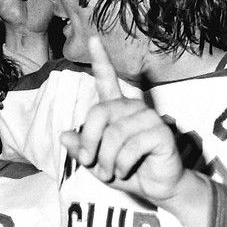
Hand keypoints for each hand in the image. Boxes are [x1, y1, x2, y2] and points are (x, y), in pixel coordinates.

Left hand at [60, 36, 185, 204]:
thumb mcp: (96, 162)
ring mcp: (149, 118)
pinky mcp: (161, 132)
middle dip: (89, 143)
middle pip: (99, 112)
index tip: (93, 38)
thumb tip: (64, 135)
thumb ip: (81, 149)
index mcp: (118, 110)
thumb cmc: (127, 171)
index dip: (101, 60)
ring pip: (113, 134)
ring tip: (111, 172)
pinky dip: (121, 165)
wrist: (156, 188)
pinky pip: (130, 146)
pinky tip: (126, 170)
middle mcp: (133, 109)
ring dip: (106, 160)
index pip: (107, 81)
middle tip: (91, 163)